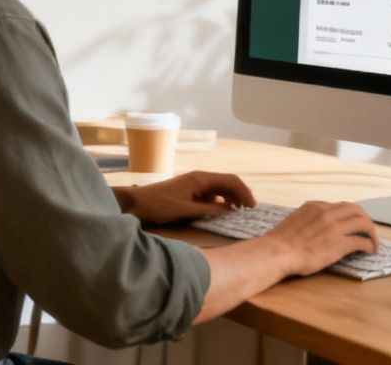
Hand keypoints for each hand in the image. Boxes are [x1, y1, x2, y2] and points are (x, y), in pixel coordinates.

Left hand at [122, 171, 255, 225]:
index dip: (244, 192)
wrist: (138, 203)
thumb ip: (208, 210)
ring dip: (233, 198)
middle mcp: (200, 179)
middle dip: (241, 194)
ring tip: (241, 211)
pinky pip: (212, 194)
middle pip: (228, 183)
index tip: (252, 206)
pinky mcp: (192, 192)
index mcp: (200, 179)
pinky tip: (226, 211)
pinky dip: (222, 201)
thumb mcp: (185, 210)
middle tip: (251, 210)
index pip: (230, 180)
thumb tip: (230, 211)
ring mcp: (196, 185)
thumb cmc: (159, 205)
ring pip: (221, 188)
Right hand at [258, 200, 378, 276]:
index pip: (341, 206)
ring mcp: (334, 227)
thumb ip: (309, 218)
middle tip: (369, 232)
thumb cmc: (282, 241)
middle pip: (356, 210)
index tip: (354, 225)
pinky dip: (369, 245)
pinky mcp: (339, 244)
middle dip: (366, 220)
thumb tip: (316, 225)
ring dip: (372, 233)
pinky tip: (369, 250)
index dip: (351, 216)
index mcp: (316, 206)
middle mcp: (327, 213)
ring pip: (363, 223)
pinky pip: (361, 241)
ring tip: (374, 242)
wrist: (278, 252)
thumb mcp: (296, 220)